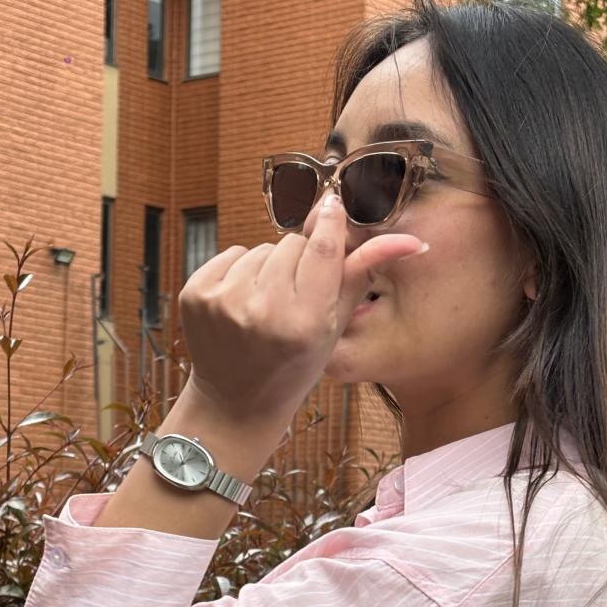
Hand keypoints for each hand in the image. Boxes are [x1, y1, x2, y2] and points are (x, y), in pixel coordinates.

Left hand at [179, 194, 425, 430]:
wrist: (236, 402)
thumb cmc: (294, 366)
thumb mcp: (334, 327)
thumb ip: (363, 274)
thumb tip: (412, 239)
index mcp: (304, 322)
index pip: (322, 248)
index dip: (329, 221)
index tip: (332, 204)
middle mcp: (262, 311)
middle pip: (291, 244)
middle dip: (297, 263)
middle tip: (293, 299)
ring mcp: (224, 302)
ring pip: (260, 249)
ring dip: (267, 270)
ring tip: (266, 307)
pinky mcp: (195, 295)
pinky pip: (231, 254)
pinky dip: (238, 272)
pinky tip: (241, 305)